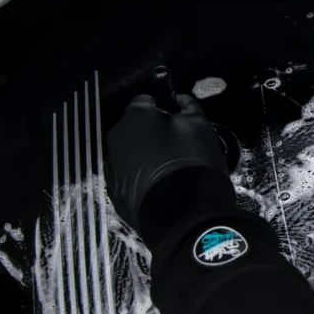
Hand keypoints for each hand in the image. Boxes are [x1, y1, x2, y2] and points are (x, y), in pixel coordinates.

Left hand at [105, 93, 228, 232]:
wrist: (182, 213)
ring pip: (130, 154)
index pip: (144, 101)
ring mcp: (113, 168)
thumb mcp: (200, 127)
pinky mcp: (116, 193)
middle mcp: (116, 140)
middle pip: (133, 128)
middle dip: (149, 132)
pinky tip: (159, 184)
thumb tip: (182, 99)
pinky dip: (140, 176)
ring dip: (144, 155)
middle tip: (174, 143)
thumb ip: (189, 108)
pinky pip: (129, 177)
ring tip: (168, 167)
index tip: (176, 117)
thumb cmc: (191, 162)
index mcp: (135, 118)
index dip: (161, 107)